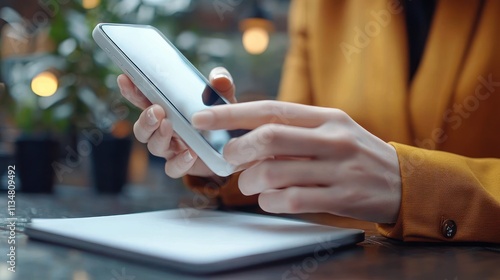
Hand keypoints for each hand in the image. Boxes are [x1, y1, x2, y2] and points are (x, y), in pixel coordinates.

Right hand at [118, 67, 236, 177]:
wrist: (233, 146)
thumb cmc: (220, 116)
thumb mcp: (223, 96)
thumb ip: (221, 82)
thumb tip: (218, 78)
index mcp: (167, 109)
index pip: (144, 99)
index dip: (132, 90)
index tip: (125, 78)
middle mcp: (164, 129)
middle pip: (141, 128)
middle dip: (145, 119)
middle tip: (156, 110)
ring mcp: (172, 148)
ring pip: (153, 146)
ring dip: (158, 136)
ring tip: (169, 126)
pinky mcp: (183, 165)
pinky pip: (172, 168)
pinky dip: (179, 162)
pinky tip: (190, 153)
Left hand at [192, 101, 401, 222]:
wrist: (403, 181)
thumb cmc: (356, 153)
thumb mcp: (332, 129)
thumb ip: (294, 129)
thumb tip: (243, 133)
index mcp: (326, 117)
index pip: (271, 109)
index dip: (231, 113)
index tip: (202, 117)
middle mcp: (332, 139)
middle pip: (269, 138)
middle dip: (237, 150)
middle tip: (228, 158)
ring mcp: (338, 169)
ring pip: (274, 174)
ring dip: (250, 181)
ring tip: (250, 183)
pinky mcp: (340, 198)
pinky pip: (290, 201)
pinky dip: (269, 202)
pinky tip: (270, 199)